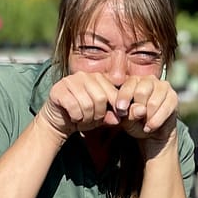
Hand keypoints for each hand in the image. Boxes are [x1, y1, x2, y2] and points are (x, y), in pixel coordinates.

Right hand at [38, 72, 178, 143]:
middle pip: (101, 98)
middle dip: (99, 115)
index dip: (115, 109)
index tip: (113, 119)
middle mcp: (84, 75)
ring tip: (83, 118)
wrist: (59, 121)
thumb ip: (119, 114)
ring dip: (87, 118)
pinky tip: (73, 117)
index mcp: (98, 78)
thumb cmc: (85, 116)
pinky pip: (74, 107)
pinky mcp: (58, 90)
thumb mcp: (105, 116)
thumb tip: (139, 112)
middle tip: (92, 119)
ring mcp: (70, 81)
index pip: (114, 94)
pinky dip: (76, 117)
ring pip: (88, 104)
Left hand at [110, 75, 178, 144]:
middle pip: (141, 92)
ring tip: (144, 124)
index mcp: (134, 80)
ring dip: (147, 118)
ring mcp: (164, 87)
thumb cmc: (135, 121)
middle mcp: (149, 80)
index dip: (124, 98)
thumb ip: (130, 113)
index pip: (129, 85)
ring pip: (153, 103)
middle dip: (137, 109)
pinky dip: (156, 121)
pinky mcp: (173, 97)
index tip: (121, 110)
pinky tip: (150, 126)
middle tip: (135, 119)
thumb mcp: (126, 118)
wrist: (152, 131)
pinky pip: (165, 110)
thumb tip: (141, 110)